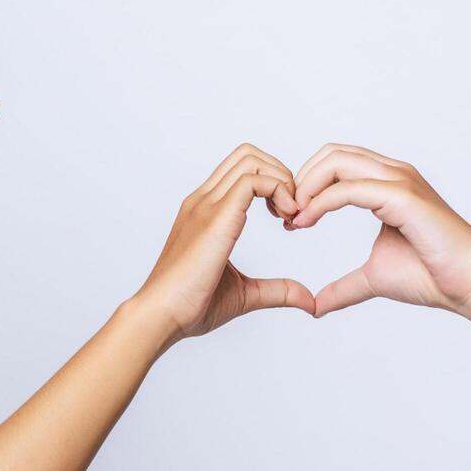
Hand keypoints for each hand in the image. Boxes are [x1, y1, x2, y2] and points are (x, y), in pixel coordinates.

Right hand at [131, 143, 315, 343]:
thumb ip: (278, 290)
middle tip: (293, 213)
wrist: (161, 316)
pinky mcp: (216, 217)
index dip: (274, 183)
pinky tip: (286, 220)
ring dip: (282, 180)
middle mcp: (204, 200)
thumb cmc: (191, 306)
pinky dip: (279, 191)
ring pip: (251, 160)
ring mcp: (207, 205)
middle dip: (281, 174)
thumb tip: (309, 301)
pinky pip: (253, 181)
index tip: (287, 218)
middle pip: (248, 154)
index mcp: (206, 211)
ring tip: (290, 216)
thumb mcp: (245, 294)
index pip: (241, 169)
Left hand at [285, 144, 470, 317]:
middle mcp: (393, 173)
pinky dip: (320, 202)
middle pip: (331, 153)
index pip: (335, 162)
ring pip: (336, 161)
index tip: (289, 220)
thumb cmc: (432, 276)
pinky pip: (349, 188)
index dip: (306, 185)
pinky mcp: (402, 196)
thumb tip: (317, 305)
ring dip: (306, 187)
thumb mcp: (374, 278)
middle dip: (300, 180)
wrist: (468, 285)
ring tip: (293, 219)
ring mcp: (399, 180)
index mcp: (388, 183)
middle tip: (285, 216)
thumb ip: (345, 286)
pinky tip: (307, 222)